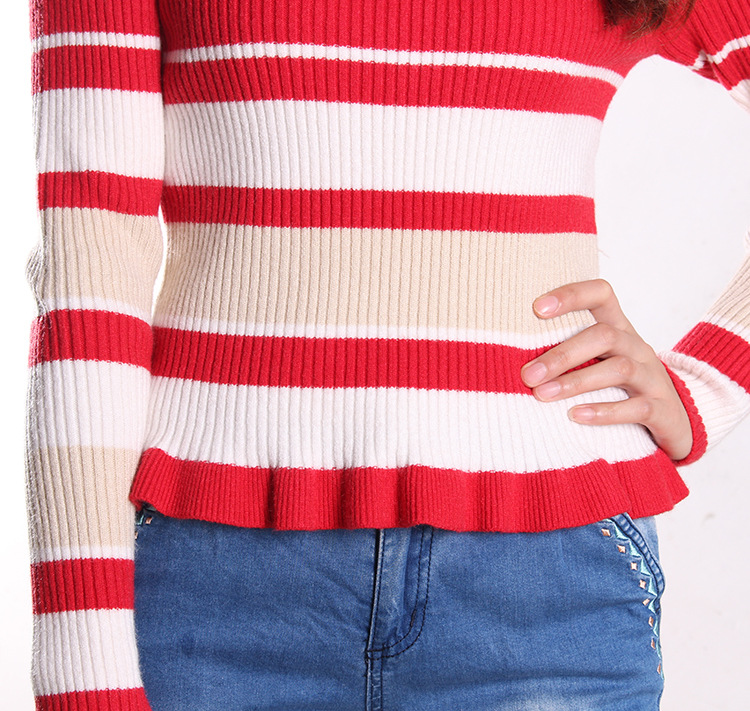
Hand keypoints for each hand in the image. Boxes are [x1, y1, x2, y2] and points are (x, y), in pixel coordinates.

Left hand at [520, 278, 692, 460]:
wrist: (675, 420)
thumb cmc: (618, 385)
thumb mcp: (596, 360)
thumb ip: (562, 351)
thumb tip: (502, 354)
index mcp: (618, 328)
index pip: (601, 294)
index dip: (571, 295)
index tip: (535, 308)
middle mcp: (636, 346)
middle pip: (604, 336)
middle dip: (563, 354)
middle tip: (528, 375)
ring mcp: (652, 377)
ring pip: (618, 369)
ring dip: (576, 382)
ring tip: (543, 395)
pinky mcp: (661, 408)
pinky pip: (636, 407)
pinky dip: (604, 411)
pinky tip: (575, 416)